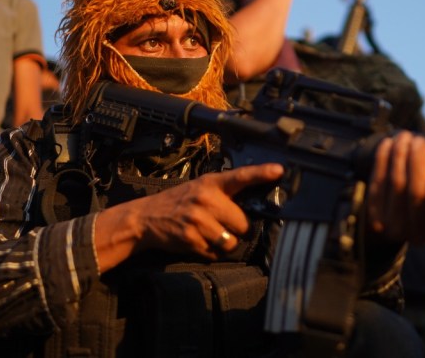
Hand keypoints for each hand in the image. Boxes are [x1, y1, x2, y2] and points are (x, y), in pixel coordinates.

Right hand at [95, 162, 283, 269]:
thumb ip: (224, 194)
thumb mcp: (199, 189)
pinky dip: (210, 252)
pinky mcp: (191, 238)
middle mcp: (206, 198)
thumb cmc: (178, 203)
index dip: (262, 173)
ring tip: (209, 234)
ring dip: (225, 243)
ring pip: (231, 241)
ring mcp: (198, 219)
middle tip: (222, 224)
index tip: (280, 170)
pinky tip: (198, 241)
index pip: (241, 176)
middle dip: (237, 229)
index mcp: (211, 183)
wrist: (144, 217)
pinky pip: (215, 253)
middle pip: (243, 223)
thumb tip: (253, 206)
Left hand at [367, 132, 424, 243]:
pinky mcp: (376, 216)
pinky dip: (382, 161)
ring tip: (404, 137)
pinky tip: (387, 144)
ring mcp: (394, 227)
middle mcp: (418, 236)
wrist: (405, 217)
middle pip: (415, 196)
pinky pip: (377, 183)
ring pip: (394, 185)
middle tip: (419, 141)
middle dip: (416, 163)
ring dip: (398, 156)